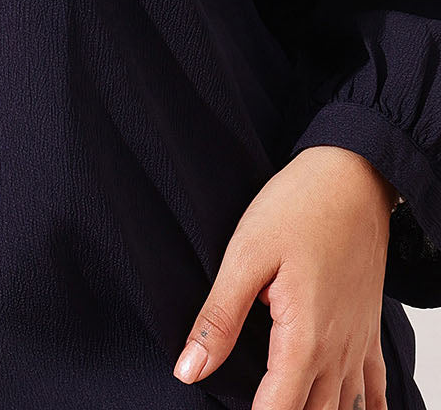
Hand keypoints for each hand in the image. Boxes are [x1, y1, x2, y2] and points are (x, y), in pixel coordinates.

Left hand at [173, 145, 397, 408]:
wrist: (353, 175)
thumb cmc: (300, 206)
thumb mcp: (245, 255)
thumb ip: (218, 318)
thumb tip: (188, 370)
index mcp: (304, 338)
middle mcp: (337, 351)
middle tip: (247, 403)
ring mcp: (358, 343)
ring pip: (343, 409)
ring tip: (285, 403)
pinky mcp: (367, 329)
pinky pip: (375, 389)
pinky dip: (364, 408)